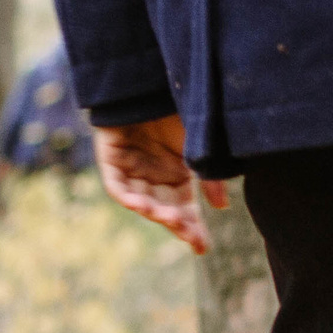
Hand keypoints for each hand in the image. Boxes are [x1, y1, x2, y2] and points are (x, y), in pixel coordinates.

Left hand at [94, 116, 227, 253]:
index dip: (192, 229)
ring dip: (153, 212)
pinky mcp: (112, 159)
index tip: (203, 248)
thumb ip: (209, 177)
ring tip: (168, 218)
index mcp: (178, 177)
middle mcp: (155, 178)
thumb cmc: (177, 112)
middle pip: (164, 209)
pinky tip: (140, 204)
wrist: (147, 84)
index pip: (185, 210)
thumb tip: (220, 207)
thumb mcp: (199, 147)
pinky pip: (117, 185)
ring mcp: (132, 170)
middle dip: (175, 223)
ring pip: (141, 201)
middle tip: (187, 233)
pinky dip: (127, 196)